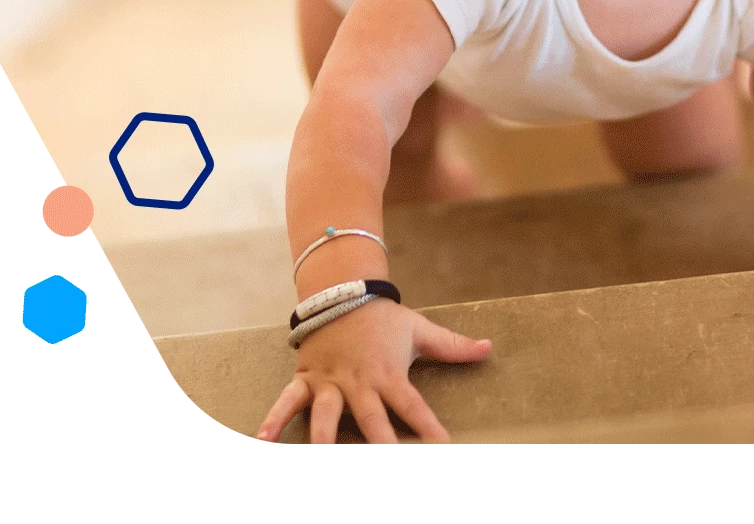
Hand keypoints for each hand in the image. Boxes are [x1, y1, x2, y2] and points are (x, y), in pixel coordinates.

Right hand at [258, 298, 491, 442]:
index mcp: (389, 374)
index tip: (442, 446)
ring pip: (326, 416)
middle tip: (389, 461)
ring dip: (323, 440)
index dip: (429, 429)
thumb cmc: (383, 317)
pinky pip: (288, 401)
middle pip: (371, 421)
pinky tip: (264, 439)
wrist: (342, 291)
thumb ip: (453, 346)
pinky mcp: (307, 379)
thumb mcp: (420, 330)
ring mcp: (330, 382)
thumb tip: (489, 348)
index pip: (413, 407)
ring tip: (321, 457)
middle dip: (381, 446)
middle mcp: (359, 383)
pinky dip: (275, 419)